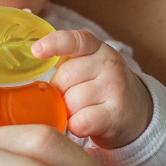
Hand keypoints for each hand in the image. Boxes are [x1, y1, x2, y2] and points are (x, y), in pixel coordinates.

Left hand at [34, 29, 152, 147]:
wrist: (135, 111)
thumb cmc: (99, 86)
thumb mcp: (86, 64)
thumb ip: (61, 59)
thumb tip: (29, 57)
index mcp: (96, 48)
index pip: (75, 40)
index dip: (54, 43)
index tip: (36, 50)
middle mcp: (109, 64)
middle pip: (65, 78)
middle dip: (60, 92)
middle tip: (70, 97)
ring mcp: (115, 89)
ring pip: (71, 102)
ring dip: (68, 111)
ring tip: (80, 111)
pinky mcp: (116, 115)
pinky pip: (81, 121)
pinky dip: (75, 126)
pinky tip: (82, 124)